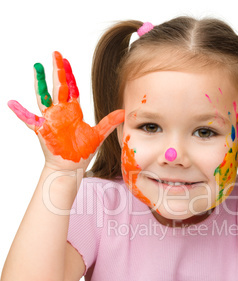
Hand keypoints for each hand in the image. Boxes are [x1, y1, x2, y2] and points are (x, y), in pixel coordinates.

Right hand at [8, 51, 123, 168]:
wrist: (71, 166)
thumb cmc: (82, 151)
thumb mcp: (98, 135)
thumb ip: (109, 122)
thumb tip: (123, 112)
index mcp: (72, 111)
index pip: (70, 88)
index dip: (69, 74)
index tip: (66, 60)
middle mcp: (60, 111)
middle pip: (57, 87)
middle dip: (57, 71)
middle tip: (55, 54)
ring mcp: (50, 119)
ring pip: (43, 96)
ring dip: (40, 82)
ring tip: (37, 66)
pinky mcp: (43, 129)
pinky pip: (29, 119)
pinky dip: (20, 112)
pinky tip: (11, 103)